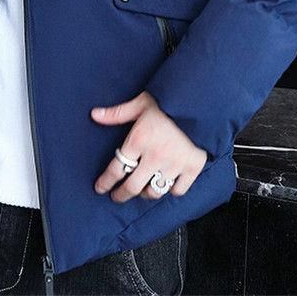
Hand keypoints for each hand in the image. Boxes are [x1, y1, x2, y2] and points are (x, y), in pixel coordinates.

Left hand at [90, 91, 208, 201]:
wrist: (201, 101)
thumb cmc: (169, 101)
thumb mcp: (140, 103)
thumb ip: (117, 113)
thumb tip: (95, 114)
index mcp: (139, 140)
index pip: (116, 168)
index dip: (106, 181)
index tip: (100, 188)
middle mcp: (155, 156)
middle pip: (133, 186)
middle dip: (121, 194)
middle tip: (117, 196)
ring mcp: (175, 164)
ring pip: (154, 192)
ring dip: (145, 193)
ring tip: (141, 190)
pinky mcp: (192, 168)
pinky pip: (178, 190)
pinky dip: (171, 190)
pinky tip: (166, 185)